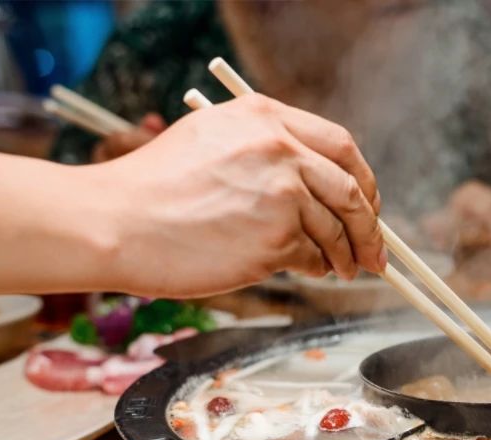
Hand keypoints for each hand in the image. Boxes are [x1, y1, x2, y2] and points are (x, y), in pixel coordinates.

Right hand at [89, 93, 383, 295]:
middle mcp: (280, 149)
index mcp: (266, 117)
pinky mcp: (276, 239)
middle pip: (353, 190)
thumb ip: (267, 148)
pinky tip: (305, 271)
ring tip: (345, 269)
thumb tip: (319, 182)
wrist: (116, 222)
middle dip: (370, 226)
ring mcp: (281, 194)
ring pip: (335, 229)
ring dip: (346, 255)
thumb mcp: (213, 139)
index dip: (365, 180)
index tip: (370, 203)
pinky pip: (312, 257)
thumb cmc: (155, 187)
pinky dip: (315, 268)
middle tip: (375, 250)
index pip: (342, 146)